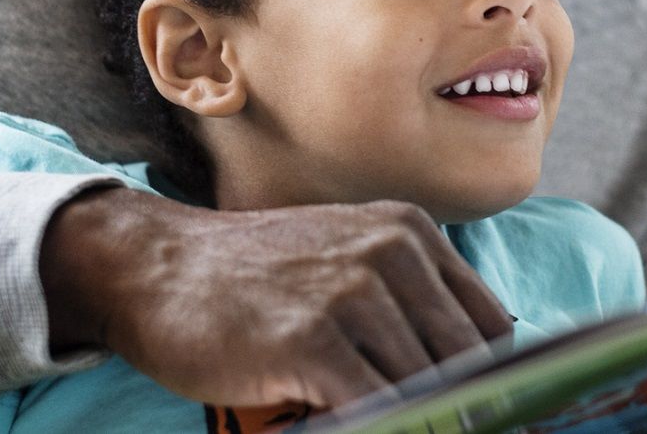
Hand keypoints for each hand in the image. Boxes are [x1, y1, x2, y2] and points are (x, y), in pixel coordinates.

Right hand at [39, 187, 513, 409]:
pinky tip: (345, 428)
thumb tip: (477, 387)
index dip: (492, 387)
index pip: (492, 329)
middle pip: (467, 365)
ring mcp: (353, 292)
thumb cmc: (253, 286)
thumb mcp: (346, 268)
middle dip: (456, 415)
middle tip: (434, 428)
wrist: (154, 269)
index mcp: (411, 232)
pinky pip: (377, 410)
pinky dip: (378, 428)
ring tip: (381, 423)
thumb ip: (409, 311)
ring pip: (427, 392)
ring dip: (414, 422)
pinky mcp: (312, 339)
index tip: (479, 419)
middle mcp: (392, 251)